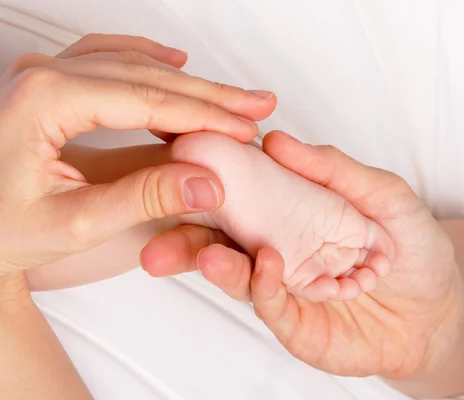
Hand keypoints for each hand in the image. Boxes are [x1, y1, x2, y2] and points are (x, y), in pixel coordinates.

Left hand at [0, 34, 275, 299]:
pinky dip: (140, 63)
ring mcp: (36, 76)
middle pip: (142, 76)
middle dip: (205, 94)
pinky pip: (100, 61)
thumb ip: (146, 196)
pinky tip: (168, 63)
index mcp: (43, 98)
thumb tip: (213, 181)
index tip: (248, 128)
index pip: (146, 99)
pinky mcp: (39, 87)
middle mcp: (39, 74)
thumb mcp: (77, 222)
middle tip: (257, 104)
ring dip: (179, 81)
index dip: (204, 115)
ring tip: (227, 95)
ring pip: (126, 66)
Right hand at [141, 131, 463, 395]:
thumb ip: (330, 169)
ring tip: (206, 255)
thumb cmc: (409, 250)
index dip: (201, 184)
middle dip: (181, 238)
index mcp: (282, 216)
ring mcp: (278, 287)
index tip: (175, 164)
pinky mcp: (291, 322)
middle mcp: (270, 249)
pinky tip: (267, 266)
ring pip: (233, 275)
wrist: (438, 312)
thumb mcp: (381, 195)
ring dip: (214, 264)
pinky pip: (269, 304)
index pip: (232, 198)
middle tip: (157, 229)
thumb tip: (275, 141)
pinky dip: (264, 285)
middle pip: (215, 242)